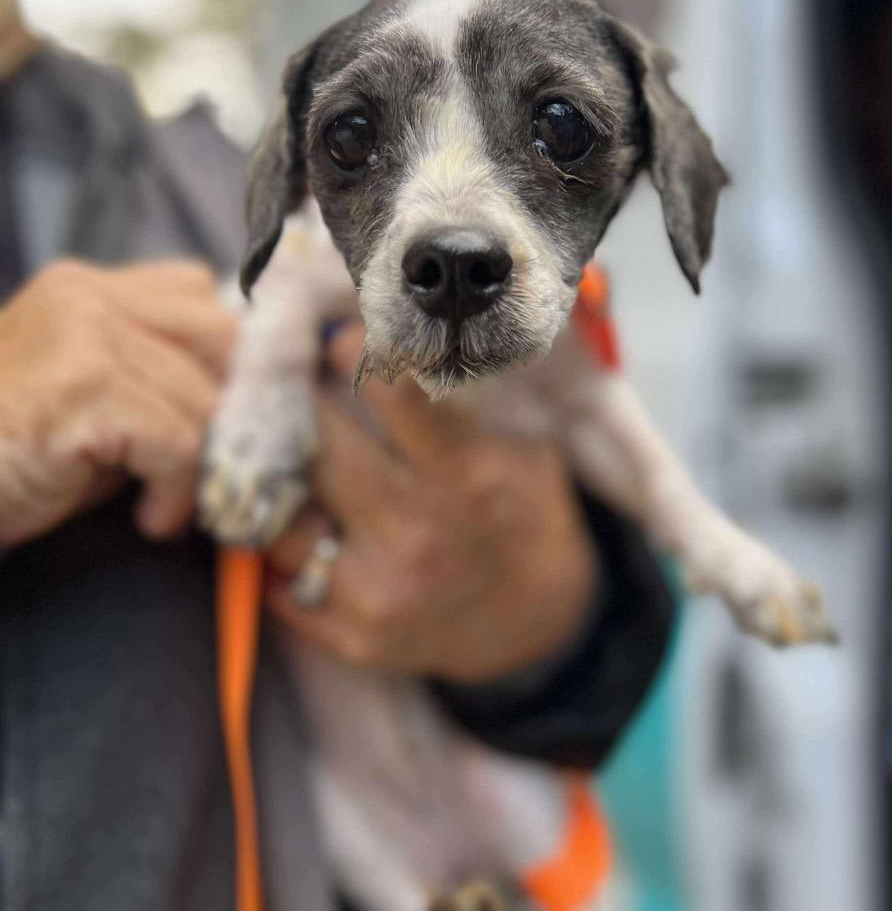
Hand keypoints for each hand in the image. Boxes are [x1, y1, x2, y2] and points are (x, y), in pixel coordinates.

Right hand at [0, 259, 235, 545]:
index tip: (219, 421)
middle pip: (221, 338)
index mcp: (88, 288)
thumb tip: (242, 403)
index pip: (201, 297)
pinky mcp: (82, 387)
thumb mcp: (92, 400)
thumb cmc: (12, 458)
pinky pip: (178, 441)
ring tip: (167, 503)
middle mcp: (87, 296)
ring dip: (200, 466)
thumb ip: (155, 378)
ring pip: (203, 399)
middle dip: (226, 409)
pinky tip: (151, 517)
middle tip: (209, 464)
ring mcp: (83, 335)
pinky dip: (178, 490)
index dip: (224, 364)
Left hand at [266, 329, 597, 683]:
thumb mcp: (524, 450)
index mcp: (468, 477)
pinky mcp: (355, 637)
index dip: (355, 353)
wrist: (537, 624)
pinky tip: (289, 523)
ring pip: (283, 520)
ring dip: (276, 481)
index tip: (334, 337)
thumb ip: (465, 404)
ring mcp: (382, 593)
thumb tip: (394, 334)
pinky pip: (283, 583)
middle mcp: (419, 535)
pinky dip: (279, 549)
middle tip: (282, 384)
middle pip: (321, 449)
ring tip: (273, 454)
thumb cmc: (524, 517)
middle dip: (296, 406)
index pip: (396, 395)